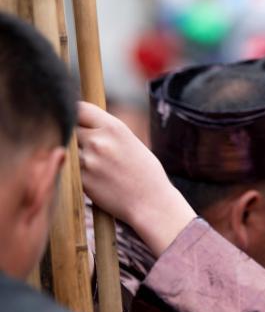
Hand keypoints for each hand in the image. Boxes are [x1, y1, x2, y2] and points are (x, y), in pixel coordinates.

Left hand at [77, 101, 195, 255]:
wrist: (151, 203)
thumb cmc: (145, 173)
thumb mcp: (130, 141)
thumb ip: (106, 131)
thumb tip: (83, 123)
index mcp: (114, 127)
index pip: (80, 108)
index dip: (76, 114)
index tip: (77, 121)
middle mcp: (98, 140)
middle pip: (69, 127)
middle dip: (74, 135)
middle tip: (85, 147)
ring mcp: (87, 161)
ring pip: (67, 149)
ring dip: (74, 154)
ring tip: (93, 164)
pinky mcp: (80, 180)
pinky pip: (69, 168)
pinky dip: (75, 171)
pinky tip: (93, 178)